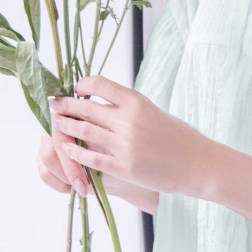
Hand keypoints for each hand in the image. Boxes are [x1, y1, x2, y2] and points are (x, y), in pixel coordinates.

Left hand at [48, 74, 210, 197]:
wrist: (198, 164)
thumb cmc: (178, 137)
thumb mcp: (153, 112)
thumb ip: (128, 107)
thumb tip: (101, 102)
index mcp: (137, 102)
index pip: (99, 84)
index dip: (82, 84)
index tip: (75, 89)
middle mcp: (128, 121)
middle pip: (86, 108)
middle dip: (66, 105)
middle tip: (54, 104)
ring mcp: (125, 145)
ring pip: (85, 132)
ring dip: (66, 126)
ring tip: (56, 123)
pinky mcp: (124, 167)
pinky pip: (92, 158)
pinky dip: (76, 152)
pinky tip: (67, 148)